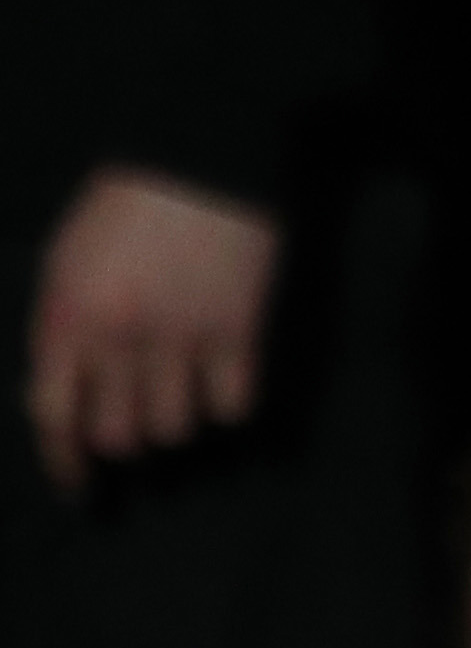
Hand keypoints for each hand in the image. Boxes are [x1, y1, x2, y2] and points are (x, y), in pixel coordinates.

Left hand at [25, 167, 280, 492]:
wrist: (195, 161)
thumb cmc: (120, 209)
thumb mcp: (65, 265)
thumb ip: (63, 332)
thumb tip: (69, 399)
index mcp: (67, 316)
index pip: (55, 416)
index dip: (65, 463)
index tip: (80, 486)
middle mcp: (120, 337)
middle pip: (119, 436)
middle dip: (124, 440)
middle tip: (136, 425)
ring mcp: (182, 338)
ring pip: (176, 428)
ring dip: (176, 418)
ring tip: (181, 390)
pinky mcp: (238, 334)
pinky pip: (231, 407)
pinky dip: (226, 403)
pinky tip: (222, 377)